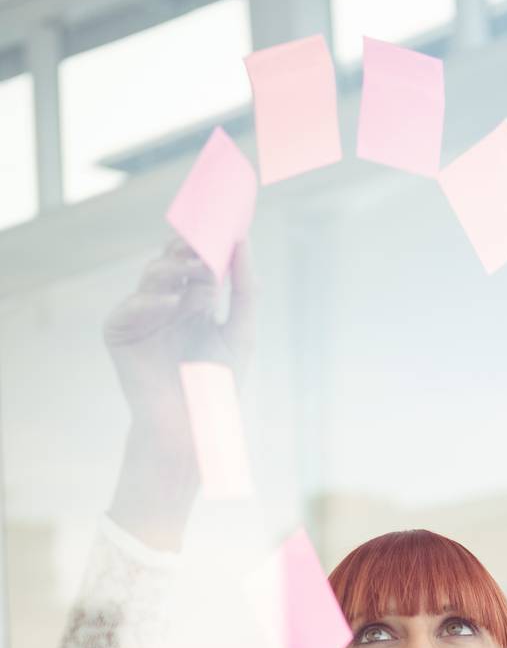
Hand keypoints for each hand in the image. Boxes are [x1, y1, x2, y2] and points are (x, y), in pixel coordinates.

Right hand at [103, 236, 255, 474]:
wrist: (191, 426)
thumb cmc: (218, 385)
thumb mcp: (241, 332)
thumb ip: (245, 289)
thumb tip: (243, 242)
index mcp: (193, 301)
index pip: (196, 259)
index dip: (207, 240)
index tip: (224, 221)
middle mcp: (166, 302)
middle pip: (172, 260)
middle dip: (188, 247)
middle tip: (205, 237)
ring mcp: (141, 315)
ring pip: (152, 275)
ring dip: (174, 268)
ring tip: (198, 268)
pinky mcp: (119, 332)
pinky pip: (130, 306)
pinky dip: (151, 301)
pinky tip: (173, 302)